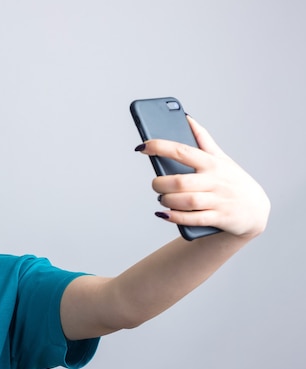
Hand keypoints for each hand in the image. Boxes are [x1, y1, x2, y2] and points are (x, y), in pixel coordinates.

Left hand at [138, 116, 269, 238]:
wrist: (255, 210)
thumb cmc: (232, 181)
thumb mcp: (221, 159)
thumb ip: (203, 140)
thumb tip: (187, 118)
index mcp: (212, 163)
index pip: (182, 151)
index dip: (160, 147)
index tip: (142, 146)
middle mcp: (215, 181)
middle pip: (180, 181)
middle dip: (160, 184)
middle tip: (156, 184)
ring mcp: (218, 200)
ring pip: (186, 201)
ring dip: (167, 200)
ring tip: (162, 198)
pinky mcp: (219, 218)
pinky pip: (193, 219)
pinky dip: (176, 217)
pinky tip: (165, 214)